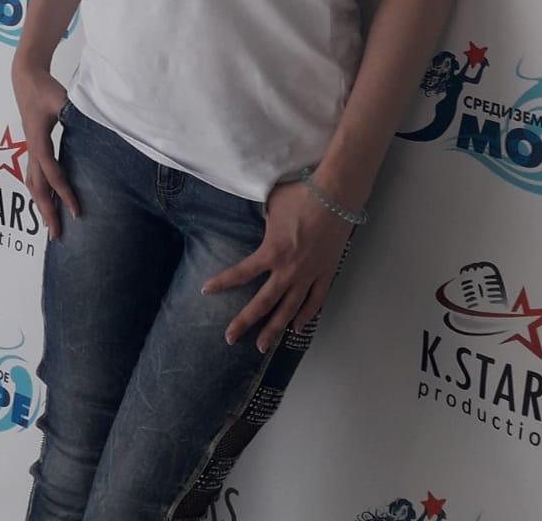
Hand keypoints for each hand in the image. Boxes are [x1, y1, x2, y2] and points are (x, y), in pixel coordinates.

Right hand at [12, 60, 78, 239]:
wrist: (26, 78)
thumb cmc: (45, 88)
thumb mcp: (61, 99)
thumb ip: (71, 112)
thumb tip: (90, 126)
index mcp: (38, 140)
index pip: (52, 173)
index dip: (63, 192)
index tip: (76, 211)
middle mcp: (31, 149)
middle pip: (37, 187)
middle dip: (47, 211)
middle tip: (57, 234)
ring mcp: (29, 149)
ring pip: (32, 184)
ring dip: (41, 205)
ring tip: (50, 225)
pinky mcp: (32, 147)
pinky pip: (33, 176)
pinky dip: (39, 192)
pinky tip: (47, 200)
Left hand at [200, 179, 350, 351]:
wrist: (335, 195)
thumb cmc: (300, 195)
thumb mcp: (272, 204)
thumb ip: (264, 218)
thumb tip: (262, 220)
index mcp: (271, 252)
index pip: (241, 272)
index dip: (222, 282)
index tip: (205, 291)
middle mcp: (288, 270)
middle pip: (263, 303)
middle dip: (245, 322)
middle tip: (229, 338)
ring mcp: (309, 275)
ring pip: (289, 310)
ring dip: (274, 329)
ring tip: (262, 346)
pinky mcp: (326, 274)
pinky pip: (315, 301)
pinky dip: (306, 316)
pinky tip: (297, 327)